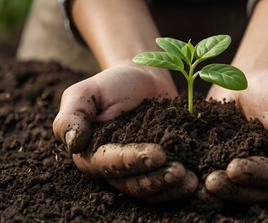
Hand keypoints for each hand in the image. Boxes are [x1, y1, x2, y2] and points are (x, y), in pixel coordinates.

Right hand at [53, 65, 197, 201]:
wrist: (143, 79)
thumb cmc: (113, 84)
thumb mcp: (86, 93)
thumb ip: (71, 116)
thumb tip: (72, 144)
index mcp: (92, 153)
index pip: (110, 164)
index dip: (133, 162)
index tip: (159, 154)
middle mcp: (113, 168)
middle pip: (132, 183)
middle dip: (156, 180)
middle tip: (180, 172)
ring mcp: (138, 170)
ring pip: (151, 189)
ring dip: (170, 188)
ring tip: (191, 181)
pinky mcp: (158, 168)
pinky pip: (167, 184)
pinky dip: (180, 185)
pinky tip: (196, 181)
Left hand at [205, 69, 267, 202]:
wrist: (251, 79)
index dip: (258, 175)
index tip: (234, 169)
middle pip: (256, 190)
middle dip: (234, 188)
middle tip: (211, 182)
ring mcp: (245, 168)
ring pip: (236, 189)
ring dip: (219, 191)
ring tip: (200, 185)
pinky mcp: (223, 162)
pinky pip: (215, 174)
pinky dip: (202, 179)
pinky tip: (188, 178)